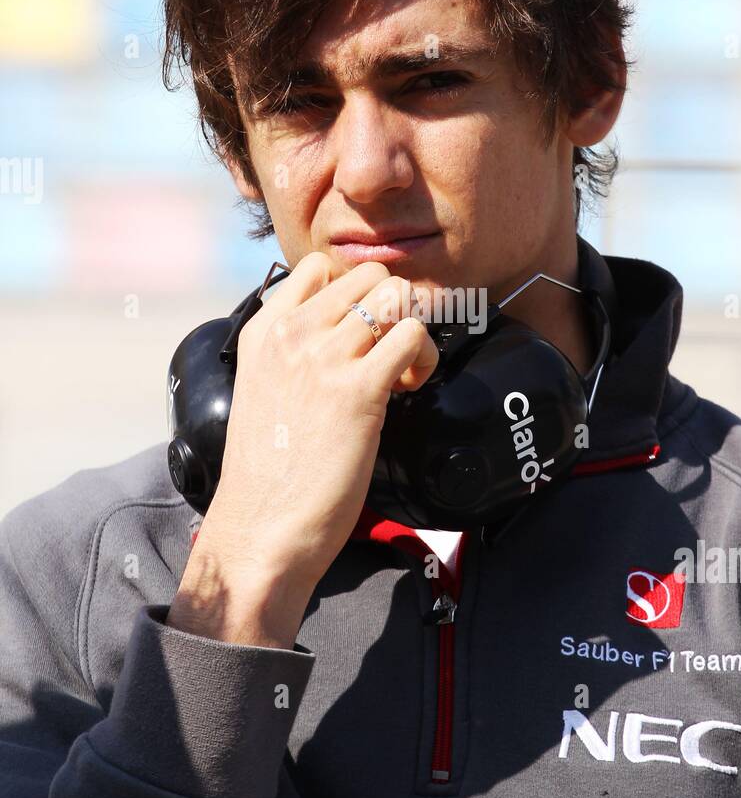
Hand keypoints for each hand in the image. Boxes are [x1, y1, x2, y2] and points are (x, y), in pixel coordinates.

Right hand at [168, 252, 438, 646]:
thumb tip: (338, 344)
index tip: (358, 335)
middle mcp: (292, 333)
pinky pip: (414, 334)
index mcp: (262, 332)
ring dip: (410, 328)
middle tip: (387, 353)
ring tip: (400, 371)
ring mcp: (324, 357)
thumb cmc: (267, 475)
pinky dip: (423, 358)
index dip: (353, 294)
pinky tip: (407, 389)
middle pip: (367, 273)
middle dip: (389, 307)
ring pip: (395, 294)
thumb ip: (291, 359)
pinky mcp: (359, 389)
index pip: (318, 267)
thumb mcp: (262, 394)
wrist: (260, 529)